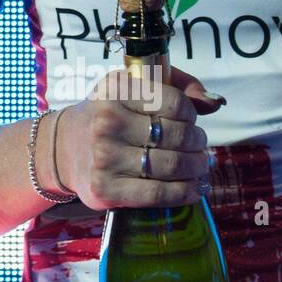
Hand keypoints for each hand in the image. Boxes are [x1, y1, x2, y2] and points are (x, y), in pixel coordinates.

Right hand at [54, 65, 223, 210]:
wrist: (65, 148)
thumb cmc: (110, 115)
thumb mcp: (134, 88)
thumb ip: (178, 87)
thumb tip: (216, 103)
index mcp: (115, 89)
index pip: (175, 103)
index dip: (191, 115)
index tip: (189, 121)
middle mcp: (106, 121)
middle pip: (178, 136)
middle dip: (198, 143)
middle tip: (199, 146)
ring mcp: (104, 157)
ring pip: (172, 165)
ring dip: (196, 168)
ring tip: (199, 165)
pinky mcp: (106, 189)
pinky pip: (159, 194)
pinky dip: (184, 192)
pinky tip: (192, 189)